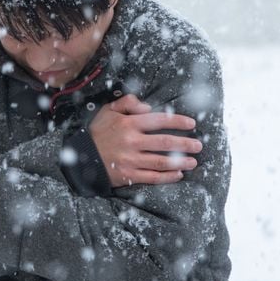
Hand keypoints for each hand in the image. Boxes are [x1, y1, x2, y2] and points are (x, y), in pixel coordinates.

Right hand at [88, 94, 202, 187]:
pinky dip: (167, 177)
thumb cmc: (97, 132)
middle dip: (185, 144)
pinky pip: (152, 177)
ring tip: (193, 162)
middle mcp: (131, 141)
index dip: (178, 122)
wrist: (81, 157)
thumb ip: (128, 103)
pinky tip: (178, 174)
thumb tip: (148, 107)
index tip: (192, 124)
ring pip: (161, 162)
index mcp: (128, 124)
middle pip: (165, 142)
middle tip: (198, 145)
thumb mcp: (108, 111)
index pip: (159, 120)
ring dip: (181, 162)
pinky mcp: (128, 175)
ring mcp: (130, 160)